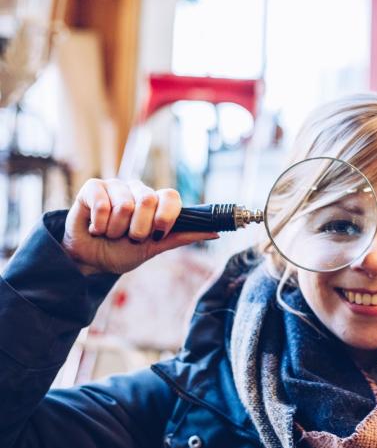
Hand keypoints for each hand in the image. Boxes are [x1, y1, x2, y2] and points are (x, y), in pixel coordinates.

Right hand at [62, 179, 217, 274]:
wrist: (89, 261)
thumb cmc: (122, 252)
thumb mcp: (154, 248)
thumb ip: (182, 237)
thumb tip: (216, 231)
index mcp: (156, 203)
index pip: (171, 196)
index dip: (166, 216)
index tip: (157, 234)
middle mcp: (138, 190)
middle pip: (148, 200)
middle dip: (138, 229)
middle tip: (129, 237)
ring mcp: (116, 186)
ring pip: (124, 205)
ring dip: (115, 230)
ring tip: (110, 233)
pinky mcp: (93, 187)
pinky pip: (102, 204)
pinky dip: (99, 224)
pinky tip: (95, 228)